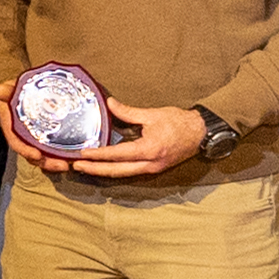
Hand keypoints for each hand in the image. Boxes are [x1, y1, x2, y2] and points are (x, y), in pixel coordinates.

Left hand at [60, 100, 207, 179]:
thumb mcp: (153, 114)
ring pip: (123, 174)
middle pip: (117, 171)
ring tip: (86, 168)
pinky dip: (115, 171)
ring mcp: (153, 169)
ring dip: (103, 172)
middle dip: (95, 170)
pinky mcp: (154, 169)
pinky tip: (104, 167)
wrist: (202, 134)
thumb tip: (110, 103)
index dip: (98, 155)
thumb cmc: (180, 122)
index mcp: (149, 149)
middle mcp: (150, 163)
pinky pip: (130, 172)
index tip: (83, 154)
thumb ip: (128, 112)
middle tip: (76, 166)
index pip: (117, 154)